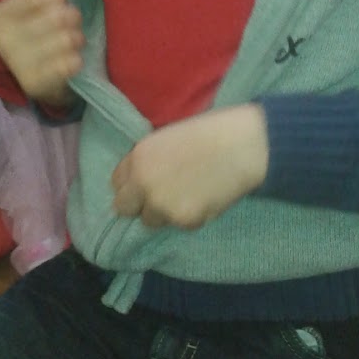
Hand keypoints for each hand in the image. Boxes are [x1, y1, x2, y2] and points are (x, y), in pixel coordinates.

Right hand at [0, 0, 83, 108]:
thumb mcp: (27, 3)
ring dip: (77, 39)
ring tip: (72, 42)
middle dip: (72, 18)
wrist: (38, 80)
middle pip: (57, 16)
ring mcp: (18, 64)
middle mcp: (3, 40)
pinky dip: (77, 60)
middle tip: (70, 25)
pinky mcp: (36, 85)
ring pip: (68, 39)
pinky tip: (72, 61)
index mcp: (0, 15)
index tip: (58, 2)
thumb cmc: (35, 32)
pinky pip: (70, 64)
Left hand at [111, 104, 268, 227]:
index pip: (117, 183)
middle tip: (163, 198)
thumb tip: (142, 181)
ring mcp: (161, 205)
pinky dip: (191, 217)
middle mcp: (142, 183)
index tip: (146, 184)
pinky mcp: (183, 220)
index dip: (133, 184)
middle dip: (140, 205)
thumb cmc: (210, 133)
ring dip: (165, 213)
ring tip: (190, 196)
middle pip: (125, 208)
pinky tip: (206, 198)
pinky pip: (180, 226)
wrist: (242, 146)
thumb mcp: (167, 139)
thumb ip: (149, 160)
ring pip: (152, 220)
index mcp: (138, 157)